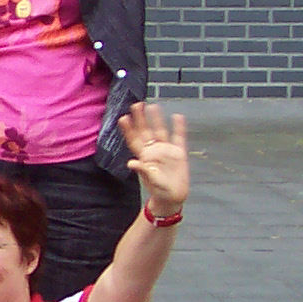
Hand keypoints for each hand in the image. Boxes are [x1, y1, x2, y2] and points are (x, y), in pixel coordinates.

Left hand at [120, 102, 189, 216]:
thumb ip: (143, 171)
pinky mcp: (179, 153)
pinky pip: (179, 137)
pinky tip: (177, 116)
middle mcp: (153, 151)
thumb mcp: (150, 181)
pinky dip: (179, 127)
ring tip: (153, 106)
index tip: (123, 117)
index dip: (129, 130)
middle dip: (140, 119)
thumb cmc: (158, 190)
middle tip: (136, 104)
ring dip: (157, 119)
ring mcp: (166, 150)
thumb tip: (132, 163)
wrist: (172, 197)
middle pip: (146, 131)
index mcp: (144, 157)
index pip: (134, 140)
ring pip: (160, 131)